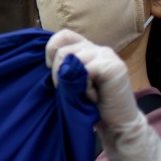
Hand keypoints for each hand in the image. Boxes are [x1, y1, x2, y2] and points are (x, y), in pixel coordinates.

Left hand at [46, 29, 160, 160]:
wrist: (118, 125)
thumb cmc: (92, 105)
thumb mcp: (72, 82)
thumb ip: (63, 67)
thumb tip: (41, 61)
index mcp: (87, 49)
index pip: (64, 35)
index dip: (51, 49)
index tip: (48, 69)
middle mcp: (98, 49)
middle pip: (64, 49)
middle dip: (57, 71)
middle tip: (66, 90)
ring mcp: (107, 56)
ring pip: (74, 58)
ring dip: (70, 80)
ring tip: (81, 95)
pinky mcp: (114, 68)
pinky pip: (87, 70)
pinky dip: (85, 87)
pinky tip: (92, 98)